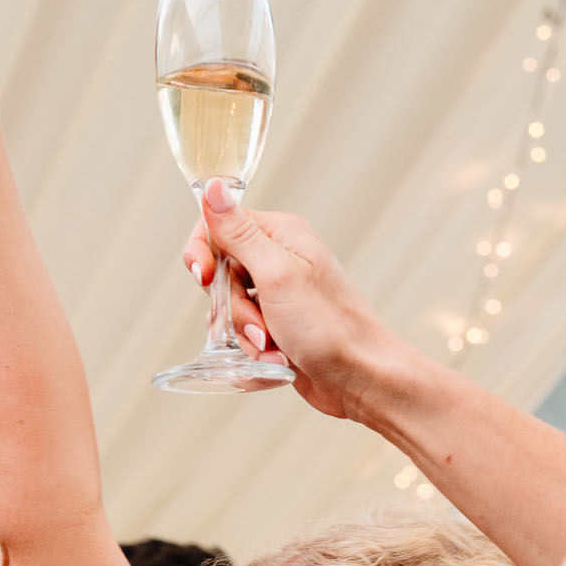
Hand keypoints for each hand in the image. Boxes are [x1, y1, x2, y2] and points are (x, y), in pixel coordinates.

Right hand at [179, 182, 408, 424]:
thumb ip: (238, 233)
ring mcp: (277, 294)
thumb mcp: (276, 274)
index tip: (205, 278)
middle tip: (261, 325)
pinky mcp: (276, 324)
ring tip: (274, 347)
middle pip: (220, 273)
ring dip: (244, 334)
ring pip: (227, 308)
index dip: (203, 253)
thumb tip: (211, 186)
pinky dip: (253, 350)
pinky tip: (277, 359)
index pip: (218, 226)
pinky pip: (241, 332)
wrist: (361, 378)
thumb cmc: (329, 327)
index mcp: (281, 235)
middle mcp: (278, 259)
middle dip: (231, 308)